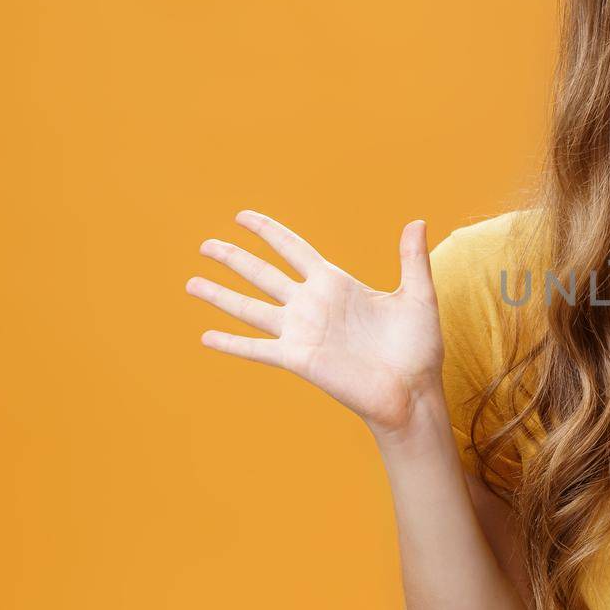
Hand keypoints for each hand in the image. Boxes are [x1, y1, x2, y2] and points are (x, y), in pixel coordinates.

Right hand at [186, 210, 445, 436]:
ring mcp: (302, 332)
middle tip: (205, 244)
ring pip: (251, 307)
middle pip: (263, 273)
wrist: (412, 392)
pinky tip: (205, 336)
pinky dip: (231, 343)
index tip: (242, 216)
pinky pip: (258, 348)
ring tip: (191, 282)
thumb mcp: (418, 297)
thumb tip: (418, 220)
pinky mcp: (299, 359)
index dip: (268, 232)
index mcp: (336, 284)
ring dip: (220, 295)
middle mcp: (312, 305)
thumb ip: (412, 259)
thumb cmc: (418, 348)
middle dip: (233, 258)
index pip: (293, 249)